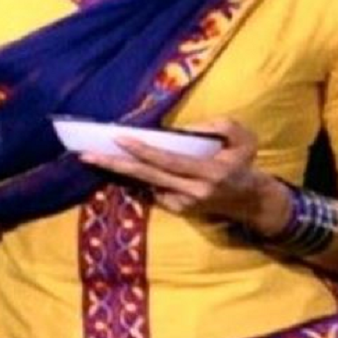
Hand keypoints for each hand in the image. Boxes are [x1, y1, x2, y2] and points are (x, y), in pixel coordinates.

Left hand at [78, 118, 288, 230]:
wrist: (251, 201)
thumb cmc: (244, 165)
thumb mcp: (245, 139)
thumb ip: (220, 126)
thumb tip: (185, 129)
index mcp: (209, 173)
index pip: (168, 161)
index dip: (143, 150)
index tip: (119, 137)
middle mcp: (193, 192)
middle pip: (147, 177)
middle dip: (115, 165)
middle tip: (86, 155)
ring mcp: (184, 204)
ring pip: (146, 184)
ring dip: (120, 171)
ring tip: (93, 157)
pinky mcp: (178, 210)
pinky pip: (153, 190)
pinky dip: (140, 177)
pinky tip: (123, 165)